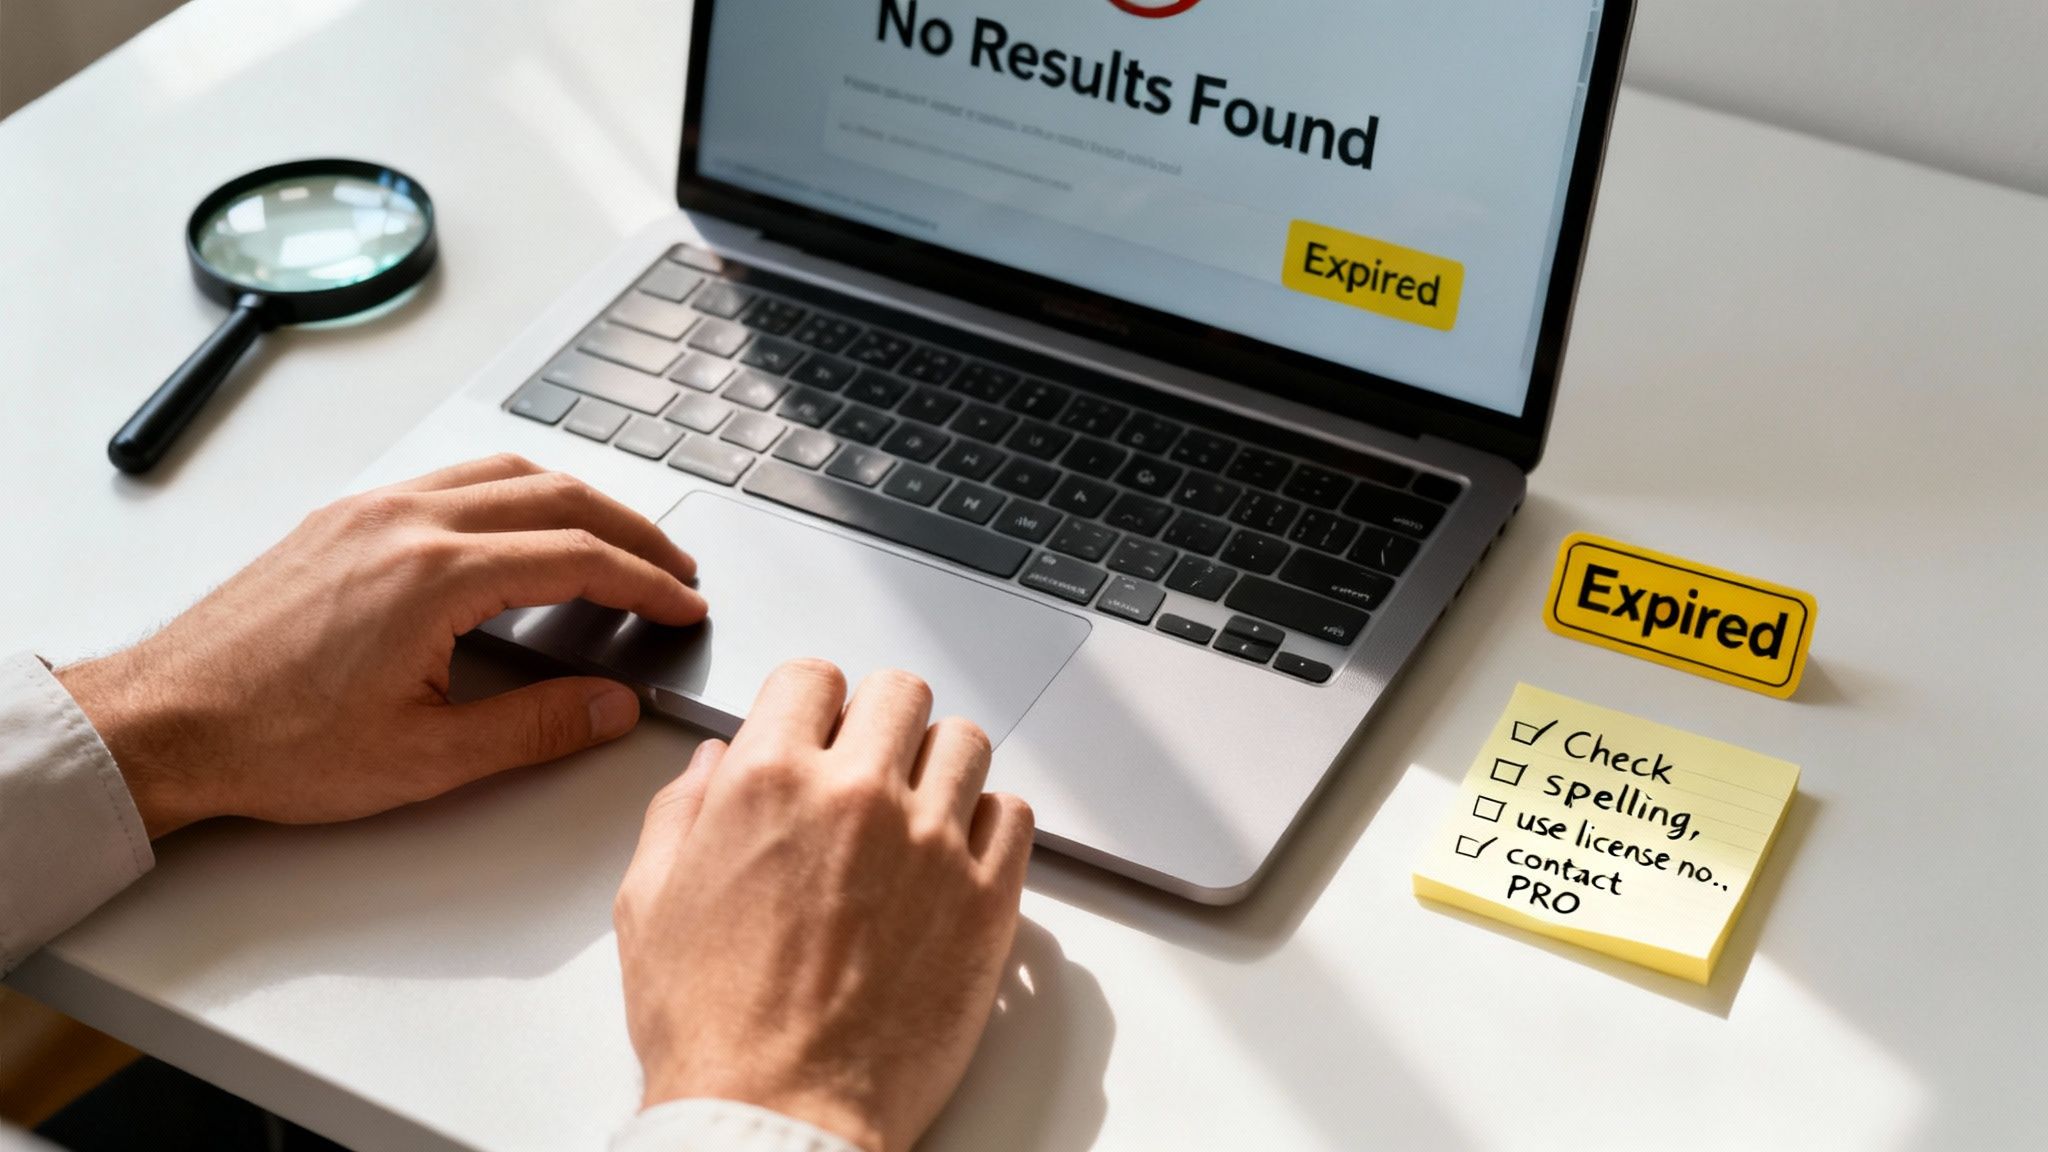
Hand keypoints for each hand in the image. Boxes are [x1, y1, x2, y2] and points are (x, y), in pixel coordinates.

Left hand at [56, 454, 705, 837]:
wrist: (164, 721)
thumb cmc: (273, 743)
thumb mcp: (423, 759)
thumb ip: (535, 728)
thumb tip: (611, 705)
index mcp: (436, 576)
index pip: (579, 559)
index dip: (648, 583)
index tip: (684, 604)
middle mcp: (407, 522)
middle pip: (556, 496)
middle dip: (631, 530)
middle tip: (674, 569)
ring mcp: (371, 510)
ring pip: (505, 473)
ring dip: (576, 500)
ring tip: (616, 541)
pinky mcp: (343, 518)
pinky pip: (453, 479)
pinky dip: (515, 493)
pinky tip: (523, 530)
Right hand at [614, 660, 1033, 1151]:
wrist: (777, 1117)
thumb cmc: (713, 1028)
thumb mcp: (649, 905)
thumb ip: (681, 812)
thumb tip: (713, 763)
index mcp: (770, 782)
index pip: (813, 677)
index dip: (811, 705)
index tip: (815, 733)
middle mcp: (858, 796)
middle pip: (901, 692)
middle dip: (880, 721)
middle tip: (869, 766)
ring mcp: (933, 844)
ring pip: (966, 742)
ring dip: (939, 765)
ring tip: (917, 809)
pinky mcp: (988, 899)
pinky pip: (1015, 815)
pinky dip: (990, 822)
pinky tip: (958, 853)